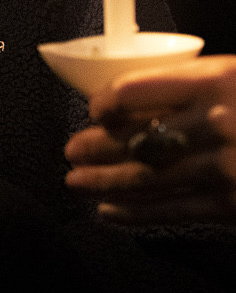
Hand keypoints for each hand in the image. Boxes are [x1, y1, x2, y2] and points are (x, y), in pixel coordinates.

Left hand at [65, 55, 235, 223]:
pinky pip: (172, 210)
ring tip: (77, 181)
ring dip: (104, 181)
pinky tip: (111, 209)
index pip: (135, 90)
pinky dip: (135, 212)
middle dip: (95, 146)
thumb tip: (149, 96)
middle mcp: (214, 123)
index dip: (105, 101)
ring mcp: (223, 168)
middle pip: (135, 136)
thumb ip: (199, 86)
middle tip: (73, 150)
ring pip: (145, 176)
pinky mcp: (232, 207)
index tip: (95, 109)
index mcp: (215, 80)